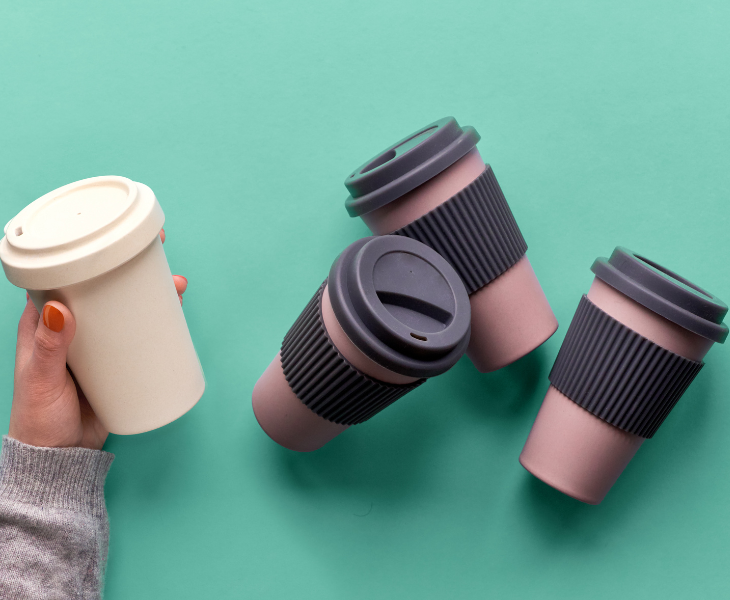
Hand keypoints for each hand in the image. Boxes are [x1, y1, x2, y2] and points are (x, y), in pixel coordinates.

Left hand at [8, 229, 187, 449]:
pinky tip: (175, 318)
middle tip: (155, 256)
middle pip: (103, 290)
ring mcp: (97, 347)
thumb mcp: (43, 380)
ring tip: (175, 288)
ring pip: (125, 312)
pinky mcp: (117, 366)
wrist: (59, 458)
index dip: (86, 253)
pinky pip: (139, 339)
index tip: (109, 236)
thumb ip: (52, 348)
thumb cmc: (39, 418)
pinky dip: (157, 325)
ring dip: (150, 295)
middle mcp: (73, 328)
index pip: (64, 276)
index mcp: (45, 322)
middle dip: (130, 271)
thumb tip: (61, 307)